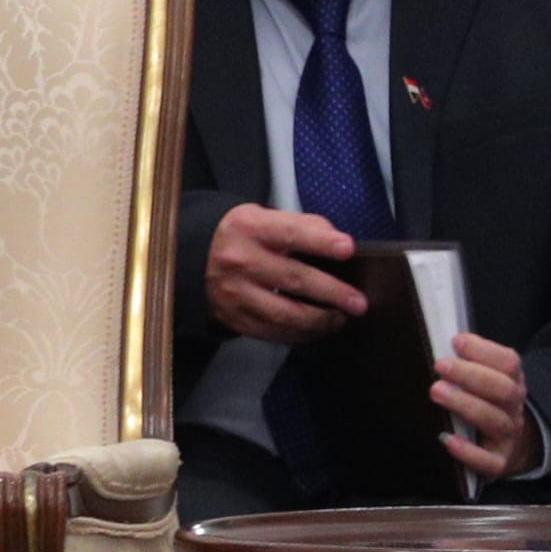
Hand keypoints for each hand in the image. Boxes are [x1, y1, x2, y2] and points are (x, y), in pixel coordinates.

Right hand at [208, 204, 370, 343]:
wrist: (193, 257)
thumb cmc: (242, 237)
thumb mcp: (264, 218)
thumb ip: (302, 225)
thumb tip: (337, 242)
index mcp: (249, 228)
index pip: (290, 234)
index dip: (321, 242)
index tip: (347, 249)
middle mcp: (238, 260)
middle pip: (293, 279)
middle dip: (332, 292)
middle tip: (358, 302)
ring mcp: (234, 292)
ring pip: (284, 313)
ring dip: (319, 320)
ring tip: (340, 319)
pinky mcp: (232, 317)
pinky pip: (272, 331)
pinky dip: (299, 333)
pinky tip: (316, 329)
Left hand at [436, 329, 539, 480]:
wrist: (509, 448)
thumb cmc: (485, 406)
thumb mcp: (484, 382)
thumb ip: (468, 363)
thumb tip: (444, 343)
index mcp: (511, 383)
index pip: (509, 363)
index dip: (485, 351)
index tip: (457, 341)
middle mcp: (513, 408)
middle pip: (503, 389)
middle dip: (472, 375)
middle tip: (441, 366)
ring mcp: (508, 436)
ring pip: (494, 420)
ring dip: (466, 404)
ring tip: (437, 392)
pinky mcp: (498, 463)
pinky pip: (487, 460)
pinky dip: (468, 451)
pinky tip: (446, 439)